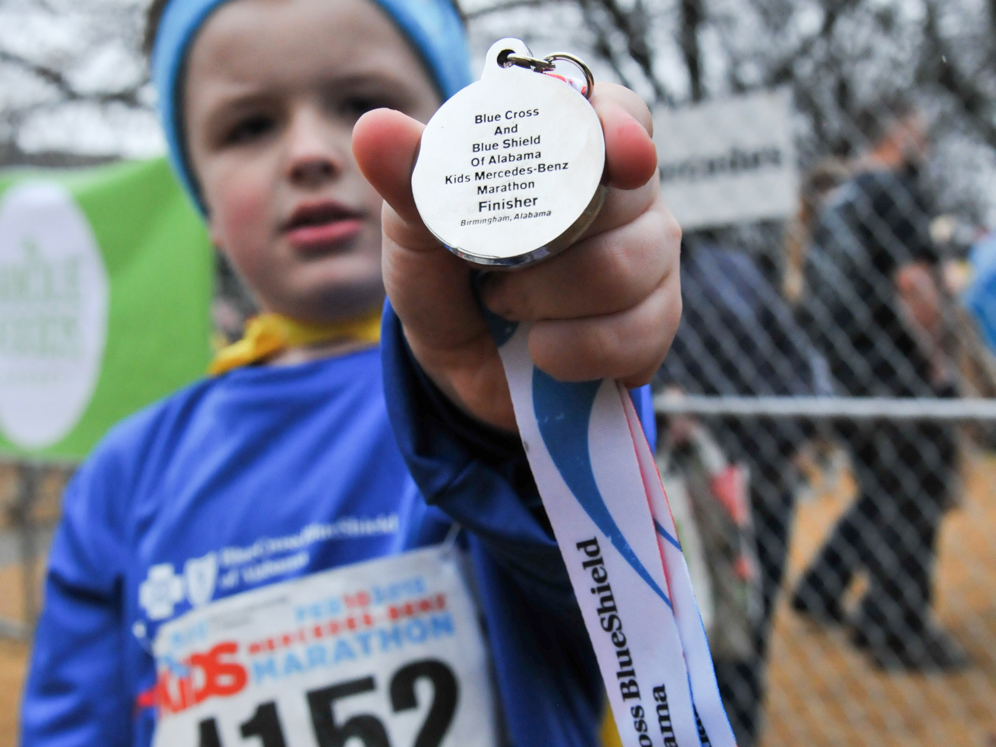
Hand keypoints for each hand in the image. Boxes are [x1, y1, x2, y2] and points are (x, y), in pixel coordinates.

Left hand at [353, 83, 681, 431]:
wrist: (461, 369)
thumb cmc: (446, 282)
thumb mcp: (416, 234)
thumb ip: (409, 181)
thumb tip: (375, 130)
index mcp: (570, 153)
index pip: (620, 116)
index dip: (620, 129)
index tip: (618, 154)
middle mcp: (625, 198)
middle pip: (627, 199)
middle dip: (548, 245)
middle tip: (495, 270)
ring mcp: (650, 260)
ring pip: (627, 269)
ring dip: (547, 302)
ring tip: (508, 309)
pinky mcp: (656, 324)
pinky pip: (636, 335)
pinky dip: (573, 352)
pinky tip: (543, 351)